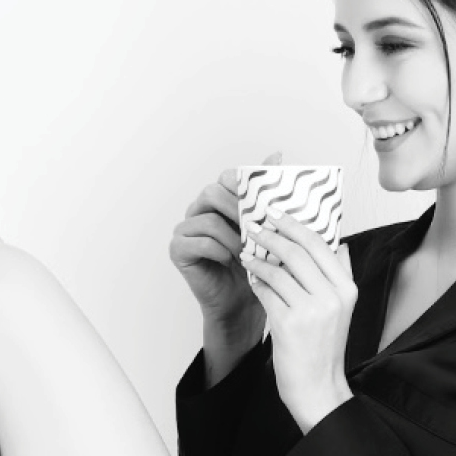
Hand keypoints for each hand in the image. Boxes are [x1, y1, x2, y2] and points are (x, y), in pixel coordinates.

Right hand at [170, 149, 282, 330]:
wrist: (243, 302)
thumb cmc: (256, 264)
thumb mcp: (267, 226)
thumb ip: (266, 191)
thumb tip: (277, 153)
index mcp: (218, 200)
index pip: (226, 177)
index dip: (243, 187)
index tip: (262, 205)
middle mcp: (198, 210)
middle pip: (212, 192)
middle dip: (237, 211)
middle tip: (256, 230)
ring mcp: (185, 229)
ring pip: (208, 219)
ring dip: (233, 237)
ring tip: (247, 252)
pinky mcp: (178, 250)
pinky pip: (198, 241)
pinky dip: (219, 251)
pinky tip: (230, 261)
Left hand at [240, 209, 357, 433]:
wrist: (317, 387)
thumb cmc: (323, 349)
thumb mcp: (342, 310)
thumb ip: (341, 275)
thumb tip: (339, 243)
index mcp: (347, 289)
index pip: (320, 245)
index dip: (295, 226)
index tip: (277, 215)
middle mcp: (332, 297)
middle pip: (297, 252)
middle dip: (272, 235)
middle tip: (255, 227)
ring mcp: (310, 310)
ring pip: (278, 271)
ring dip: (258, 259)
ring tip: (247, 253)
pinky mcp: (288, 323)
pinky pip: (266, 292)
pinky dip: (256, 281)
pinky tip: (250, 277)